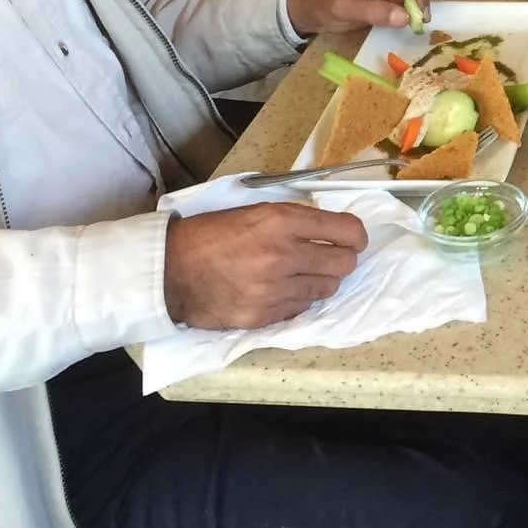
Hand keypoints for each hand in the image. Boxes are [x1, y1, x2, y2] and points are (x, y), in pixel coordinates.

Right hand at [164, 201, 366, 327]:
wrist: (170, 271)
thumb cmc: (210, 235)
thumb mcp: (255, 212)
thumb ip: (293, 219)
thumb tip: (328, 227)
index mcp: (281, 221)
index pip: (345, 230)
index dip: (357, 235)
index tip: (354, 239)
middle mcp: (283, 255)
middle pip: (344, 262)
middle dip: (343, 258)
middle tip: (330, 256)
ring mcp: (275, 289)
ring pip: (327, 288)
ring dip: (322, 280)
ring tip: (304, 274)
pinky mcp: (264, 316)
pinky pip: (302, 308)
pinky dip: (299, 299)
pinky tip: (284, 290)